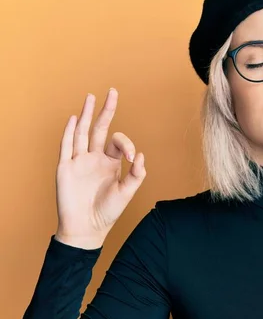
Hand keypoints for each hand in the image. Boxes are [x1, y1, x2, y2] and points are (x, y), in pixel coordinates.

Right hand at [55, 88, 146, 248]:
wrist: (87, 227)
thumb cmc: (108, 211)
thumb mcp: (127, 192)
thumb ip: (136, 174)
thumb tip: (140, 156)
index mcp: (110, 162)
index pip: (117, 142)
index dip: (126, 143)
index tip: (131, 156)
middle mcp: (94, 158)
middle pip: (99, 128)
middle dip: (106, 110)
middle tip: (112, 91)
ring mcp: (79, 161)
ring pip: (82, 132)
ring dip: (86, 114)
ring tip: (90, 97)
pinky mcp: (65, 167)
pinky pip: (66, 146)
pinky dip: (69, 132)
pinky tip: (73, 118)